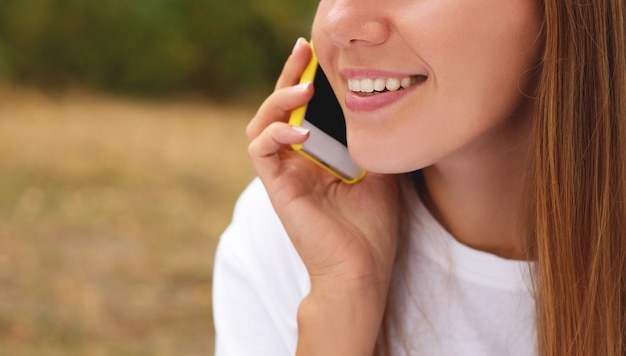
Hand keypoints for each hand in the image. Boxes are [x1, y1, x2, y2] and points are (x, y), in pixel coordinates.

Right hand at [247, 38, 400, 354]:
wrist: (362, 272)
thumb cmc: (372, 229)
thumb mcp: (380, 173)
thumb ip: (370, 142)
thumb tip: (380, 107)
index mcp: (318, 158)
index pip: (304, 109)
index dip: (308, 79)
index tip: (323, 55)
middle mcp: (296, 162)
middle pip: (279, 108)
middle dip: (289, 75)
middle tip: (304, 48)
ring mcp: (284, 175)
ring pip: (261, 125)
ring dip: (278, 100)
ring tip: (305, 84)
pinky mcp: (277, 188)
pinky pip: (260, 151)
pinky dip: (276, 134)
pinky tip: (302, 129)